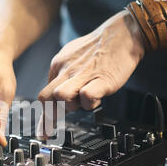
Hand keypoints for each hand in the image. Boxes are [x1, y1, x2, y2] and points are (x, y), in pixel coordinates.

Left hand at [37, 10, 144, 138]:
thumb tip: (55, 96)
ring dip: (68, 106)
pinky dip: (89, 103)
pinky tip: (95, 99)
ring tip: (80, 104)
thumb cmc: (99, 48)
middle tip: (56, 125)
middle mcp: (66, 71)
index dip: (43, 114)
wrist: (123, 33)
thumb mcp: (71, 57)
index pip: (44, 94)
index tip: (43, 131)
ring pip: (60, 96)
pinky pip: (87, 96)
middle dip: (50, 115)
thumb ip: (61, 76)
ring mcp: (83, 75)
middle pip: (46, 98)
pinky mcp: (101, 79)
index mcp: (58, 66)